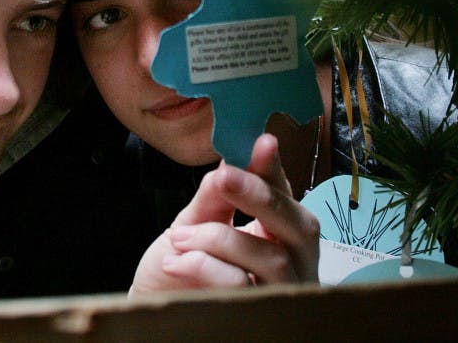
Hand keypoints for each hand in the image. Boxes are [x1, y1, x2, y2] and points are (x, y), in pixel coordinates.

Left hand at [129, 134, 319, 295]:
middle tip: (222, 178)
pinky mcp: (261, 315)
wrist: (157, 308)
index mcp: (280, 233)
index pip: (285, 195)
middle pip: (300, 226)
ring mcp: (281, 292)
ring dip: (218, 238)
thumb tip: (228, 166)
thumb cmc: (182, 268)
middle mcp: (294, 263)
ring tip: (178, 236)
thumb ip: (213, 198)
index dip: (275, 170)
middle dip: (260, 196)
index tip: (262, 142)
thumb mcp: (193, 224)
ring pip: (271, 257)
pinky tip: (176, 261)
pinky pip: (240, 284)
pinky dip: (204, 266)